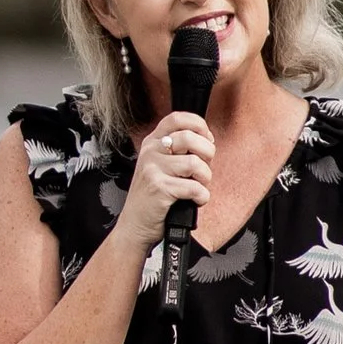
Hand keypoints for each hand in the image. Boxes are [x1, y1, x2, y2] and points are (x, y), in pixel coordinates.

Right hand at [113, 107, 214, 260]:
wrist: (135, 225)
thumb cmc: (154, 197)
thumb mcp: (160, 166)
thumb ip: (178, 151)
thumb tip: (208, 141)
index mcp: (152, 142)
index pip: (178, 118)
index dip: (199, 125)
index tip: (206, 140)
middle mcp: (151, 152)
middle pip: (190, 137)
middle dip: (207, 154)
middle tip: (203, 169)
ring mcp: (153, 169)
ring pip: (195, 163)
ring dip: (205, 178)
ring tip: (199, 186)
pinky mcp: (159, 188)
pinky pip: (194, 187)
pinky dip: (202, 196)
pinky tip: (196, 200)